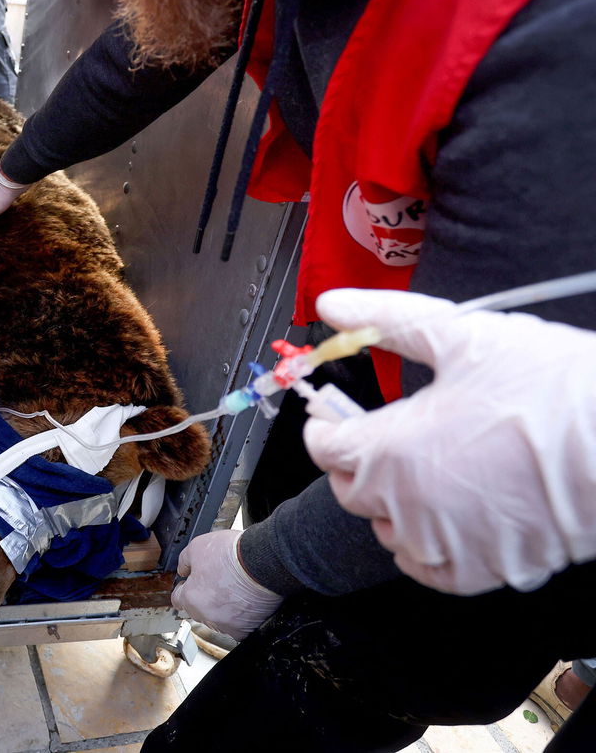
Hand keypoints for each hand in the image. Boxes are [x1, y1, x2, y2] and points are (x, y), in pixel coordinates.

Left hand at [171, 529, 281, 640]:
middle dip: (204, 596)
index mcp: (191, 599)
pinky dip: (240, 614)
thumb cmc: (233, 555)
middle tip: (218, 579)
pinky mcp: (246, 629)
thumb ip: (184, 562)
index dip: (184, 588)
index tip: (190, 583)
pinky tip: (245, 599)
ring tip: (234, 587)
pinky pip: (237, 625)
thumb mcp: (196, 547)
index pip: (178, 599)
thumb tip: (184, 570)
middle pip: (199, 609)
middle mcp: (207, 616)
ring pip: (218, 617)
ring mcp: (227, 625)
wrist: (264, 562)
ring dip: (223, 606)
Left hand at [304, 288, 595, 594]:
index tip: (330, 417)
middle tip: (378, 435)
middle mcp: (408, 503)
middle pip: (350, 488)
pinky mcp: (485, 569)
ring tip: (414, 473)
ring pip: (385, 531)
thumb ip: (386, 320)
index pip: (324, 447)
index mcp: (391, 449)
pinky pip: (428, 569)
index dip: (323, 426)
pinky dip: (422, 548)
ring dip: (386, 505)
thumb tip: (334, 305)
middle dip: (353, 461)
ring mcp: (446, 542)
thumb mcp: (461, 334)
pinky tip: (438, 521)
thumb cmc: (552, 386)